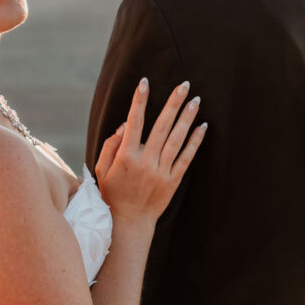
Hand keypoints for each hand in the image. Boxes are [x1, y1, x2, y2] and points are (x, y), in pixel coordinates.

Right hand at [94, 78, 206, 225]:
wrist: (129, 222)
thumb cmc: (112, 193)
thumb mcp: (102, 169)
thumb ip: (111, 145)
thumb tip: (125, 124)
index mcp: (126, 156)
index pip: (134, 122)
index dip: (140, 100)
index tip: (144, 82)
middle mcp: (145, 162)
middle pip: (162, 126)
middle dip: (173, 103)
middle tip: (184, 85)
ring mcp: (161, 171)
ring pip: (176, 139)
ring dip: (187, 118)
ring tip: (196, 100)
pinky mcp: (173, 181)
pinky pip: (186, 157)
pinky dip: (195, 141)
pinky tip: (203, 126)